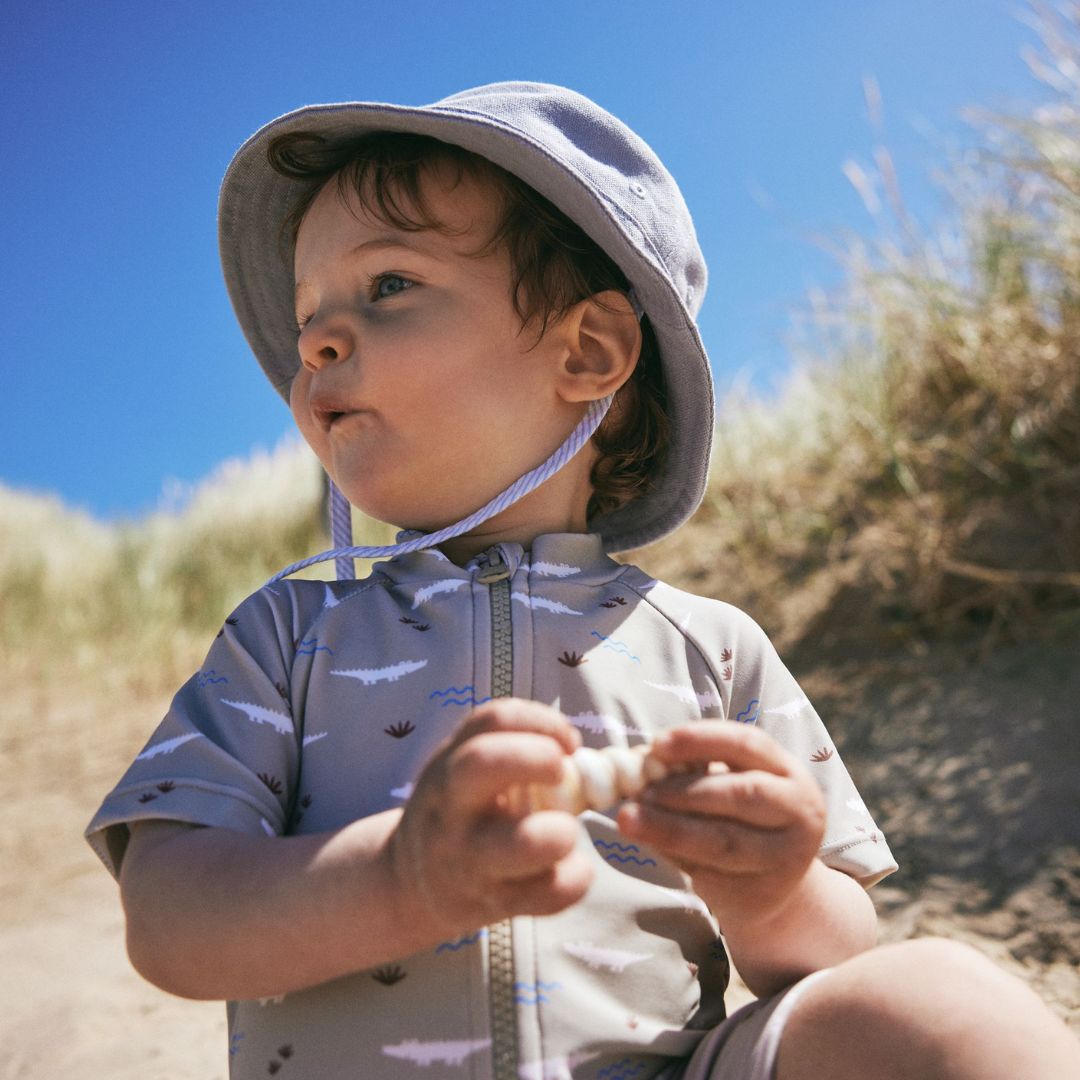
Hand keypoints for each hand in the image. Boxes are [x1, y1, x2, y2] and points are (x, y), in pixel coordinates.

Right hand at [386, 699, 594, 936]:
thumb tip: (575, 748)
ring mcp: (469, 859)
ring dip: (556, 832)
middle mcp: (453, 807)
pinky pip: (541, 894)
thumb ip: (505, 750)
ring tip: (568, 830)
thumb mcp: (459, 771)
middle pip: (482, 763)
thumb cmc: (456, 814)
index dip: (540, 721)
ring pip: (515, 843)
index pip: (492, 720)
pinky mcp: (492, 903)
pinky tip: (575, 869)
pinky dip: (571, 881)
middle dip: (534, 757)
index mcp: (450, 765)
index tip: (569, 741)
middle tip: (562, 772)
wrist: (408, 885)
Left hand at [617, 722, 825, 925]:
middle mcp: (800, 811)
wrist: (774, 883)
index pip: (747, 743)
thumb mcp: (730, 787)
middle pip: (740, 794)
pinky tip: (656, 849)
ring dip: (671, 830)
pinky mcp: (766, 895)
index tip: (656, 744)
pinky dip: (680, 862)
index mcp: (788, 772)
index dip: (700, 739)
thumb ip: (696, 774)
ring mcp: (788, 858)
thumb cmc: (740, 820)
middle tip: (639, 792)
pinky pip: (716, 878)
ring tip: (630, 820)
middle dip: (682, 792)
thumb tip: (642, 767)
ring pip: (725, 842)